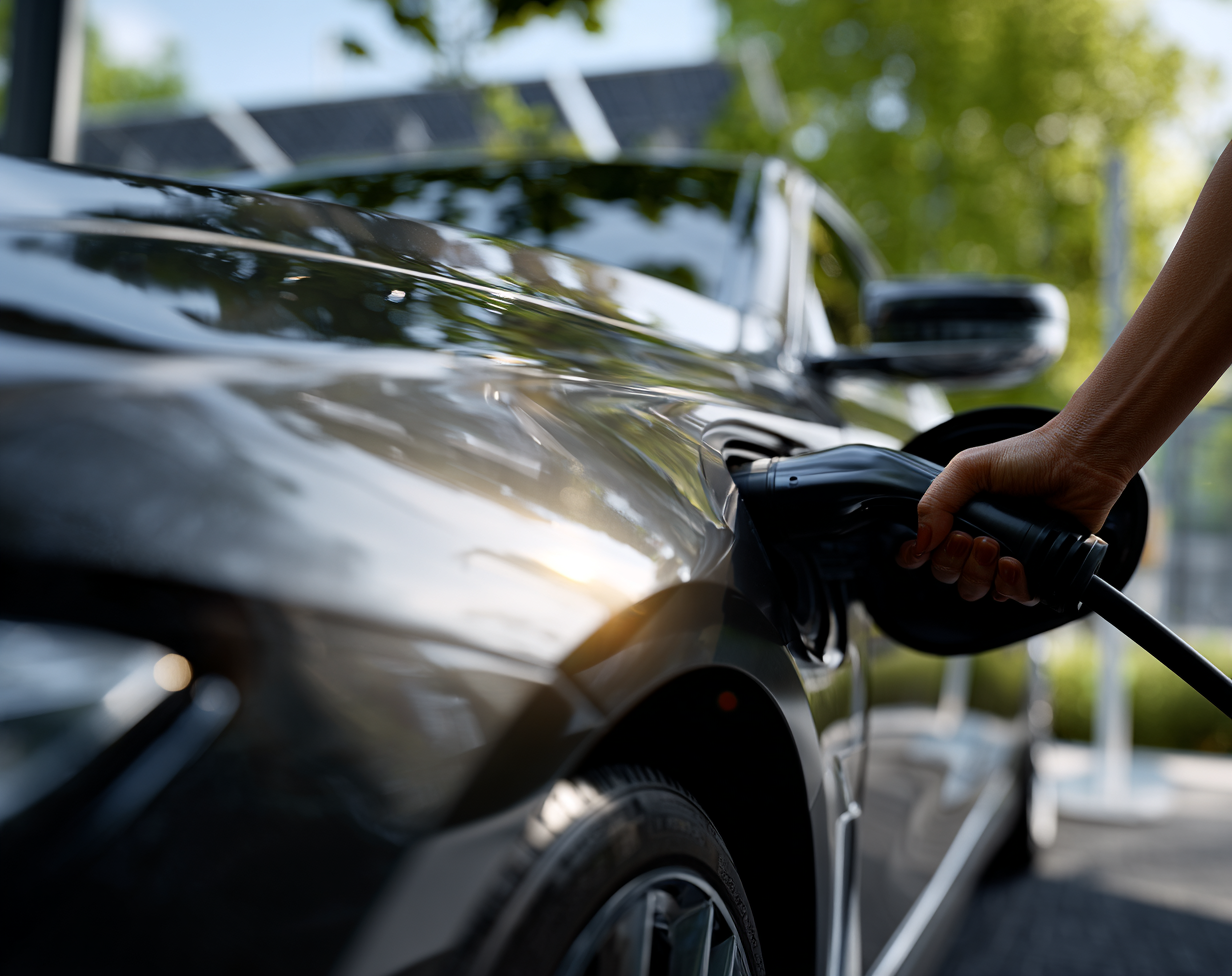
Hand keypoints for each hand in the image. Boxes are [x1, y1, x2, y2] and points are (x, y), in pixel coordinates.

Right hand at [894, 422, 1131, 604]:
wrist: (1079, 462)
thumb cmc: (1028, 457)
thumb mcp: (969, 468)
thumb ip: (936, 502)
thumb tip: (921, 543)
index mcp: (958, 517)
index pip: (924, 551)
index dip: (917, 556)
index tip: (925, 548)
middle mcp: (979, 540)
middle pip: (948, 575)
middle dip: (954, 561)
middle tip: (973, 538)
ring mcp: (1008, 558)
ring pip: (977, 589)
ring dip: (980, 573)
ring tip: (997, 548)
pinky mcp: (1039, 570)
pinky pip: (1016, 596)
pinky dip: (1012, 585)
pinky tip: (1016, 564)